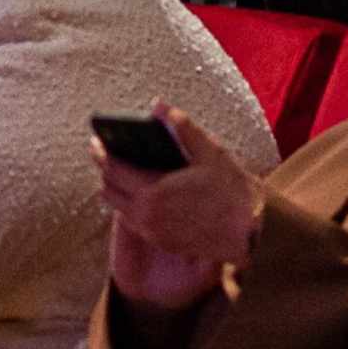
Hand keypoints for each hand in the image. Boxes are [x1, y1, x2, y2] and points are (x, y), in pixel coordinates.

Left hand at [97, 101, 265, 308]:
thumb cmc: (232, 190)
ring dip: (115, 189)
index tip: (96, 140)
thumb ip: (181, 126)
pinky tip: (142, 192)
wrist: (251, 232)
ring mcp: (153, 232)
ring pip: (118, 208)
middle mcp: (147, 216)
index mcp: (153, 191)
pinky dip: (130, 206)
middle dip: (104, 170)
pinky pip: (133, 222)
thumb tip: (159, 105)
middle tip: (105, 154)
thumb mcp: (209, 151)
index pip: (112, 169)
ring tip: (121, 171)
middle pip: (108, 190)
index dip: (100, 152)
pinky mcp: (161, 243)